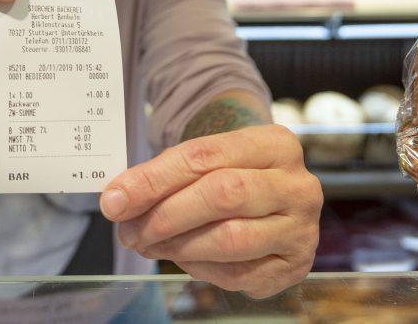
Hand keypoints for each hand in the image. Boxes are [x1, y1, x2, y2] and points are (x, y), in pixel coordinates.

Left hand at [99, 125, 320, 297]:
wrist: (269, 192)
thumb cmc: (230, 172)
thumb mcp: (204, 159)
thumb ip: (163, 175)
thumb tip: (116, 201)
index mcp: (276, 143)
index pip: (205, 155)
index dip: (154, 180)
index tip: (115, 200)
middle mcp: (297, 185)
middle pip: (223, 195)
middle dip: (166, 216)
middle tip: (129, 230)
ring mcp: (302, 228)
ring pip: (231, 239)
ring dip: (178, 246)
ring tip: (149, 244)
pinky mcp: (296, 266)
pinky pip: (238, 274)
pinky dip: (201, 268)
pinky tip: (182, 257)